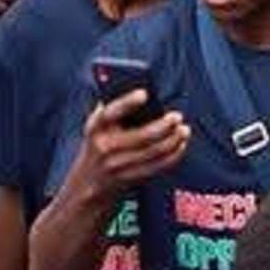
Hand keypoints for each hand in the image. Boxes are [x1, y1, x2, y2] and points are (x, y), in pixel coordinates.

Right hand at [64, 88, 189, 198]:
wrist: (85, 184)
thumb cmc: (98, 143)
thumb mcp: (96, 125)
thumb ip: (111, 105)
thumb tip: (135, 85)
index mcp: (95, 128)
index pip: (109, 113)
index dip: (126, 103)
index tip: (144, 93)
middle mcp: (104, 147)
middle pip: (141, 136)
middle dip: (163, 125)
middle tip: (177, 116)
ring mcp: (117, 165)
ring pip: (153, 152)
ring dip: (173, 140)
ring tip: (184, 129)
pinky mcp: (130, 178)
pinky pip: (157, 166)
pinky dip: (173, 155)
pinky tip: (181, 144)